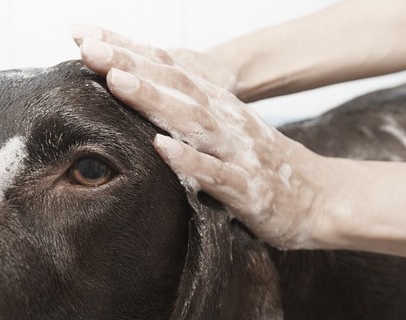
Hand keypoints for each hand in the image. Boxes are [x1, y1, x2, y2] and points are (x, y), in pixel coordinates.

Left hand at [72, 26, 326, 248]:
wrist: (322, 198)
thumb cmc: (264, 168)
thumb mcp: (223, 133)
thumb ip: (186, 116)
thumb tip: (137, 100)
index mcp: (215, 106)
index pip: (166, 70)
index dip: (127, 50)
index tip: (83, 35)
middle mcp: (225, 120)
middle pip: (174, 85)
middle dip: (130, 64)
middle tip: (89, 47)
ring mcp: (236, 152)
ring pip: (192, 121)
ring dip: (154, 100)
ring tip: (118, 82)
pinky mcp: (247, 188)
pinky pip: (215, 174)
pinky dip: (189, 160)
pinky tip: (161, 148)